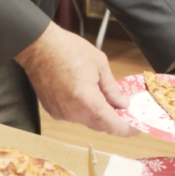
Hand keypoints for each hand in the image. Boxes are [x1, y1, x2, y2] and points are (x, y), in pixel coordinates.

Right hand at [15, 23, 137, 136]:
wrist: (38, 46)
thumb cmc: (70, 50)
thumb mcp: (99, 64)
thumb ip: (112, 89)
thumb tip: (122, 104)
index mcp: (88, 102)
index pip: (113, 126)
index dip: (127, 129)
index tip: (136, 127)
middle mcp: (74, 113)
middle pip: (100, 126)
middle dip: (114, 121)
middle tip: (125, 110)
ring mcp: (61, 114)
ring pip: (87, 121)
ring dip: (98, 115)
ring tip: (106, 99)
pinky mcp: (52, 111)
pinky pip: (74, 116)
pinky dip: (84, 110)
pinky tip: (87, 96)